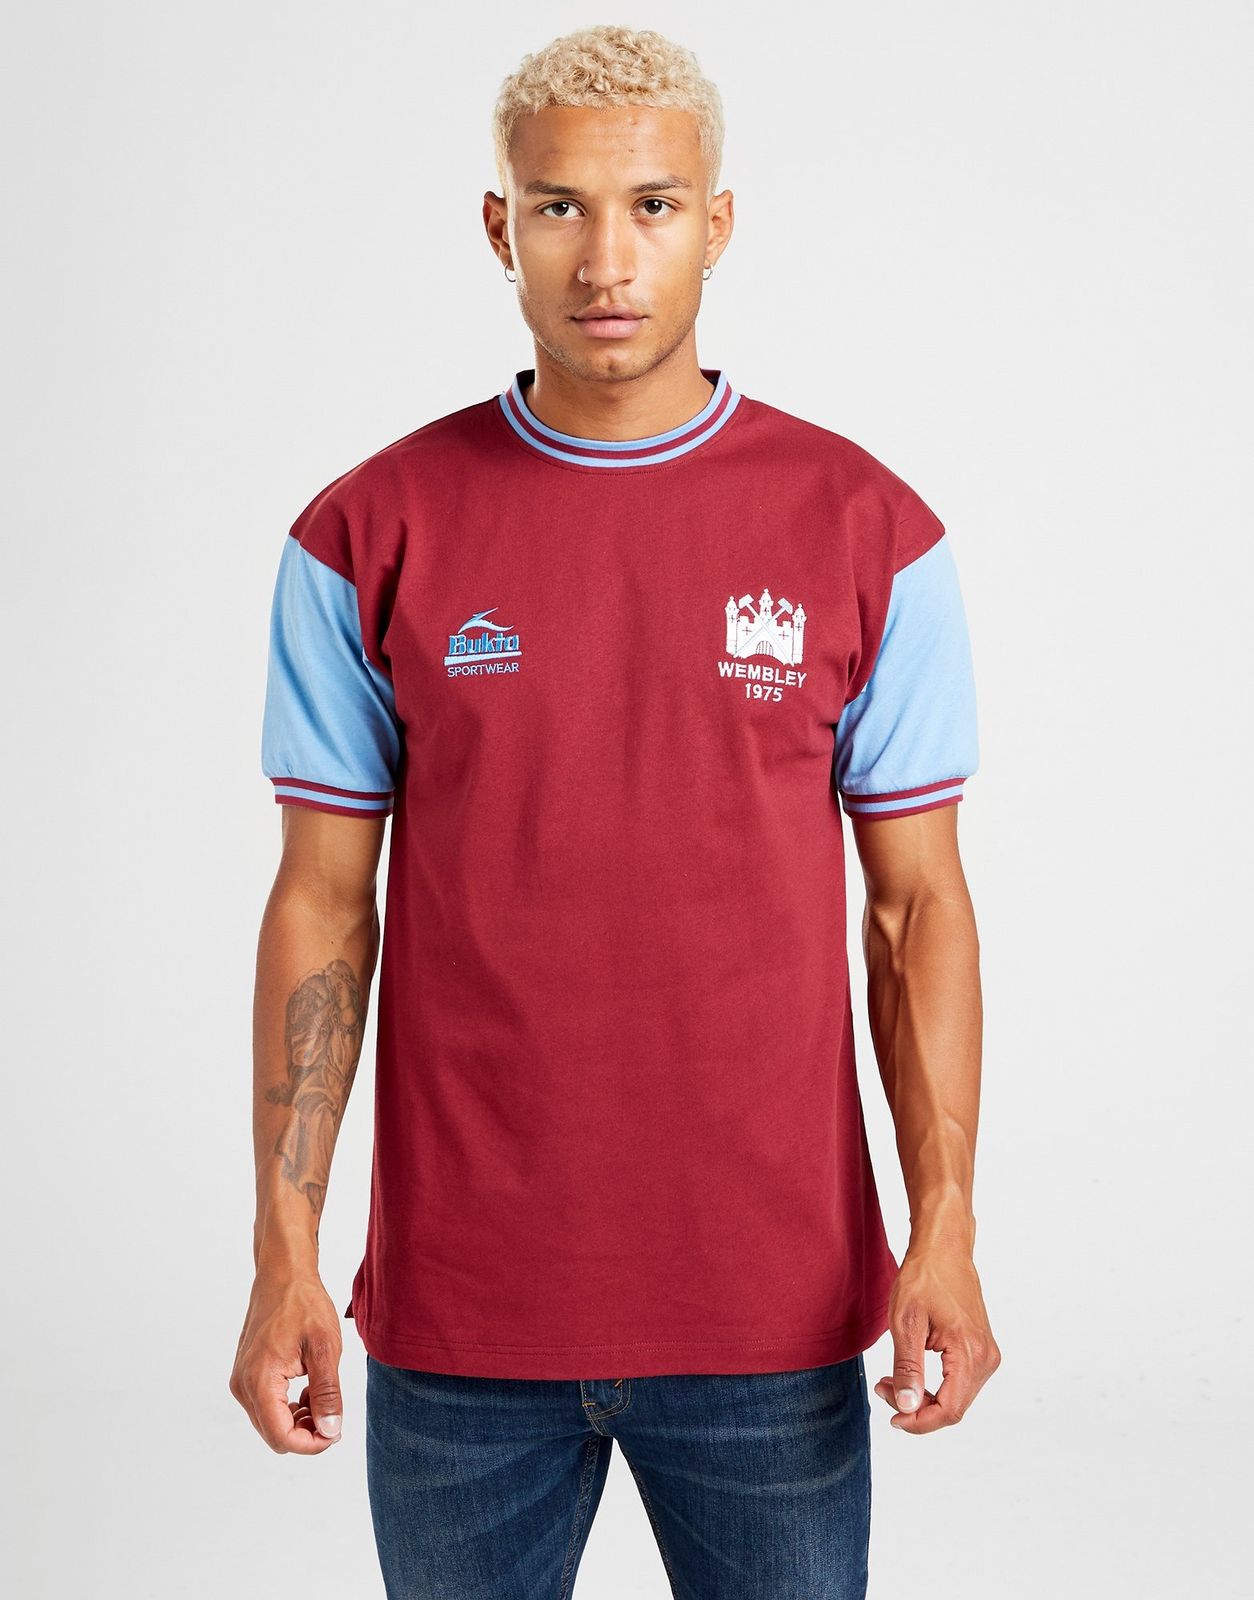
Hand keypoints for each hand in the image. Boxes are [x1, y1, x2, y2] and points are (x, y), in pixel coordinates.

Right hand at [229, 1271, 344, 1453]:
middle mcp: (243, 1385)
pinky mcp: (245, 1374)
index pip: (281, 1437)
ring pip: (269, 1423)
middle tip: (334, 1414)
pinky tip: (307, 1391)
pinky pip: (266, 1407)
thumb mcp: (325, 1348)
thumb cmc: (304, 1304)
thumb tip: (329, 1431)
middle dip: (306, 1433)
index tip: (336, 1432)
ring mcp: (241, 1380)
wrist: (283, 1274)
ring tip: (322, 1397)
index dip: (311, 1444)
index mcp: (260, 1380)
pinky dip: (288, 1408)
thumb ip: (327, 1393)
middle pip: (274, 1434)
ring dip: (297, 1421)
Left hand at [874, 1241, 999, 1434]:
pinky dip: (935, 1386)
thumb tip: (907, 1408)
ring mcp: (987, 1354)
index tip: (893, 1417)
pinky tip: (912, 1372)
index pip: (949, 1410)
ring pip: (957, 1398)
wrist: (943, 1249)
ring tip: (893, 1379)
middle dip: (917, 1407)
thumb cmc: (923, 1278)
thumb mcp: (905, 1323)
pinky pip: (960, 1383)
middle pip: (954, 1407)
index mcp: (970, 1352)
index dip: (919, 1422)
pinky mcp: (982, 1349)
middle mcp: (986, 1358)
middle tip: (884, 1387)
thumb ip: (908, 1368)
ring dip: (925, 1398)